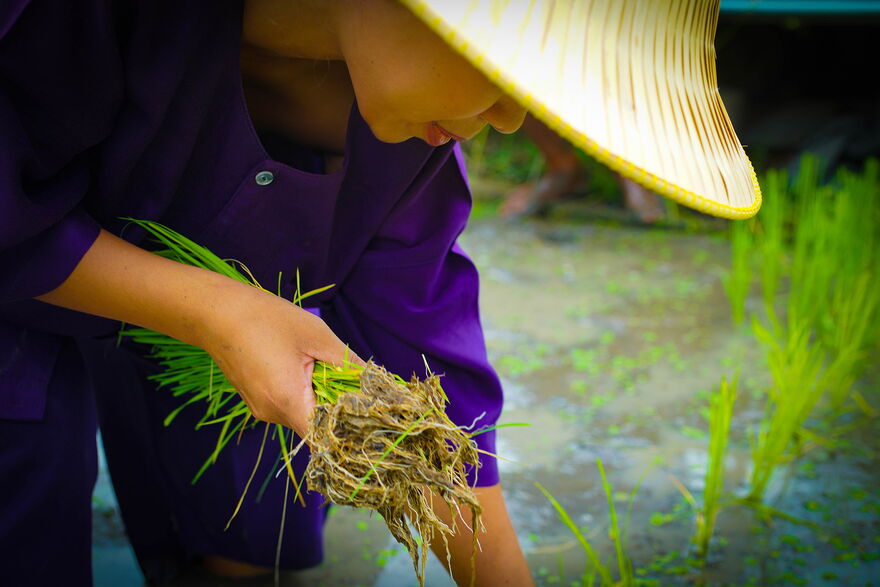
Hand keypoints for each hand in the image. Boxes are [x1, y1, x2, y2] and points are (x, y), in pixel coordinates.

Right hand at [202, 282, 363, 437]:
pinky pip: (288, 404)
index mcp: (287, 402)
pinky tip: (305, 367)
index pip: (324, 438)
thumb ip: (348, 363)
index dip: (348, 431)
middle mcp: (272, 414)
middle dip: (338, 408)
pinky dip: (303, 392)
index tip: (368, 417)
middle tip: (356, 385)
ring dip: (319, 397)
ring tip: (326, 368)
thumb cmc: (267, 319)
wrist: (216, 312)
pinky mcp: (256, 399)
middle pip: (315, 425)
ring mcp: (261, 409)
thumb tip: (376, 381)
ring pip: (302, 414)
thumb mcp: (316, 336)